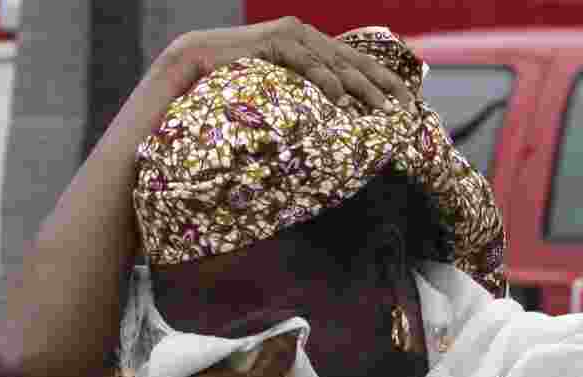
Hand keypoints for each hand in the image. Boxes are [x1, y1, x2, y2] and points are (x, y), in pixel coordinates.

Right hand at [152, 16, 414, 112]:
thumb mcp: (271, 89)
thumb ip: (296, 95)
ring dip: (361, 87)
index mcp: (306, 44)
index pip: (353, 62)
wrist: (190, 65)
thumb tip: (322, 123)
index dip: (382, 79)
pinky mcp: (272, 42)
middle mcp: (302, 33)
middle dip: (382, 84)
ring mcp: (288, 34)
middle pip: (353, 60)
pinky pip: (305, 62)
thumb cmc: (227, 83)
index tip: (405, 100)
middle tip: (404, 107)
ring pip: (335, 62)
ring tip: (380, 109)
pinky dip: (324, 80)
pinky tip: (339, 99)